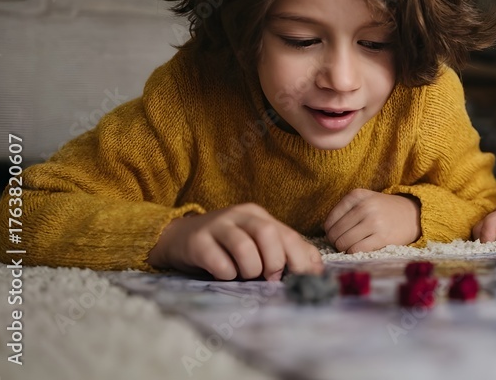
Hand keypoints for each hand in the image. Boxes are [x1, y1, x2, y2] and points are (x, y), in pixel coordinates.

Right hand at [146, 203, 323, 280]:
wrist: (178, 239)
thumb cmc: (225, 247)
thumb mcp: (256, 245)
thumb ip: (286, 252)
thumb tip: (317, 270)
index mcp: (258, 215)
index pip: (287, 234)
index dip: (300, 259)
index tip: (303, 279)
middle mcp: (239, 216)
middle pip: (268, 233)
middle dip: (274, 262)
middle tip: (269, 277)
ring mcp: (217, 226)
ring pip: (244, 247)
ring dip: (250, 270)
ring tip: (244, 275)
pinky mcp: (197, 242)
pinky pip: (219, 262)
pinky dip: (227, 274)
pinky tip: (224, 274)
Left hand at [322, 189, 420, 252]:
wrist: (412, 215)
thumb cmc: (384, 210)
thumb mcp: (365, 199)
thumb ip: (345, 210)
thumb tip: (326, 231)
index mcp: (357, 195)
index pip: (330, 220)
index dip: (330, 231)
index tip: (337, 234)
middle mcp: (364, 206)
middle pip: (335, 233)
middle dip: (336, 241)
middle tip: (344, 242)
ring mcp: (374, 221)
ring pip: (343, 243)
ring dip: (344, 248)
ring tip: (352, 245)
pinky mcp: (382, 237)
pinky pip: (356, 250)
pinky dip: (353, 252)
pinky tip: (360, 248)